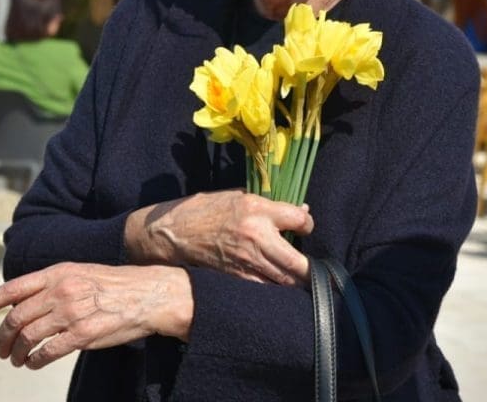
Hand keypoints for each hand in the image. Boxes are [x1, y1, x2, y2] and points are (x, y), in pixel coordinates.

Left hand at [0, 263, 192, 369]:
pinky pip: (48, 352)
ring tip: (16, 359)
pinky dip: (35, 361)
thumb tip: (21, 301)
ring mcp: (71, 313)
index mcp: (57, 273)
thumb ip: (50, 284)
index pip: (13, 288)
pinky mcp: (83, 334)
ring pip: (28, 337)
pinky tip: (33, 363)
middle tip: (1, 350)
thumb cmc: (112, 285)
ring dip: (16, 352)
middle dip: (2, 337)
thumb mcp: (79, 272)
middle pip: (16, 317)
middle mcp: (61, 291)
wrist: (146, 294)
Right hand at [124, 189, 313, 284]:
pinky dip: (275, 288)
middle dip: (310, 268)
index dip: (307, 223)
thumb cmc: (203, 210)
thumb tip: (298, 210)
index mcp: (257, 210)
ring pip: (284, 280)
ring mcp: (247, 261)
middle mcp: (256, 236)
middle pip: (298, 262)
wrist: (172, 233)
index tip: (305, 226)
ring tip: (301, 277)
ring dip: (296, 280)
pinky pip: (265, 289)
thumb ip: (268, 204)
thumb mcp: (236, 196)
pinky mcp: (237, 278)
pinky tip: (278, 284)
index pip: (299, 220)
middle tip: (315, 268)